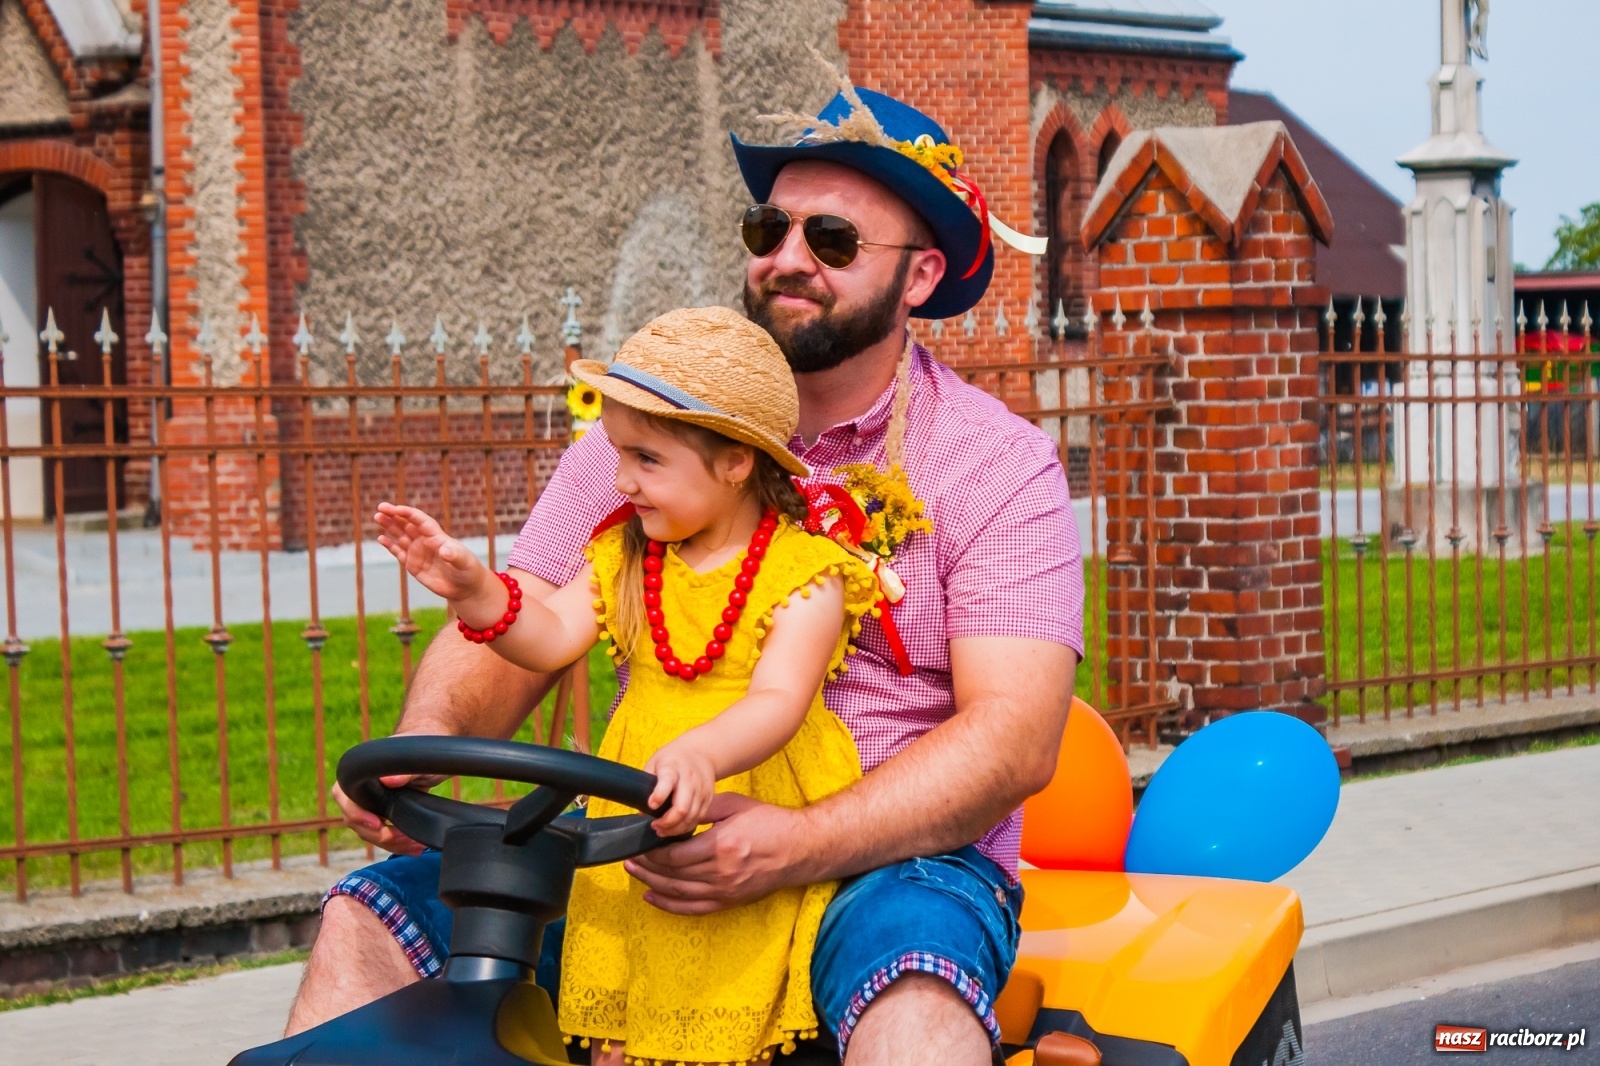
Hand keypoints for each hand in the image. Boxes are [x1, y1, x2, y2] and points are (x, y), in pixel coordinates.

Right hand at [333, 726, 451, 856]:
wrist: (434, 748)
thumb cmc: (422, 746)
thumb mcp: (418, 757)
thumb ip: (404, 769)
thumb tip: (388, 780)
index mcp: (362, 771)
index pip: (344, 794)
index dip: (356, 812)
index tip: (377, 823)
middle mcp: (361, 789)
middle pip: (355, 820)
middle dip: (378, 835)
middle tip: (404, 839)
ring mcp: (371, 803)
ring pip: (369, 832)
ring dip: (391, 843)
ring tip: (415, 847)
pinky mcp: (384, 814)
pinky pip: (383, 834)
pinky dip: (397, 843)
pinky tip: (414, 848)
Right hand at [374, 502, 488, 603]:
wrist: (465, 587)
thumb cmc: (468, 571)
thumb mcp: (463, 562)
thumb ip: (454, 556)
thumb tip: (444, 551)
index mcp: (437, 537)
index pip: (421, 521)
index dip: (408, 514)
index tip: (396, 509)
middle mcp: (426, 541)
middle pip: (408, 524)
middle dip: (394, 515)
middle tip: (381, 507)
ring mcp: (418, 552)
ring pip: (401, 535)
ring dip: (389, 526)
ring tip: (378, 516)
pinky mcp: (413, 565)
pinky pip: (399, 552)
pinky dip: (390, 545)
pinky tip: (381, 538)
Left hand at [624, 793, 806, 913]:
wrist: (799, 848)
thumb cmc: (769, 823)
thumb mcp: (735, 806)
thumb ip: (703, 809)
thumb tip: (674, 814)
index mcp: (720, 846)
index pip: (674, 855)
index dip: (652, 851)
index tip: (640, 843)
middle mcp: (720, 872)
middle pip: (672, 874)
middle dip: (646, 867)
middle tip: (629, 858)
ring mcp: (725, 890)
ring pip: (678, 892)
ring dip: (652, 884)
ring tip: (634, 874)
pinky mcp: (729, 901)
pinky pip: (693, 908)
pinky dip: (669, 905)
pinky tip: (652, 898)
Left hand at [643, 742, 716, 837]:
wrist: (702, 752)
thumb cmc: (673, 758)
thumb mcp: (655, 762)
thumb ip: (647, 784)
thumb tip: (642, 811)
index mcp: (673, 768)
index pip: (667, 782)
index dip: (659, 795)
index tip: (651, 805)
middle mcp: (689, 779)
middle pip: (682, 808)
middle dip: (667, 822)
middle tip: (655, 825)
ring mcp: (701, 790)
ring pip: (691, 817)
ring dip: (675, 829)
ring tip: (662, 830)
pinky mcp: (709, 798)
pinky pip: (698, 818)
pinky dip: (686, 826)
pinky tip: (676, 828)